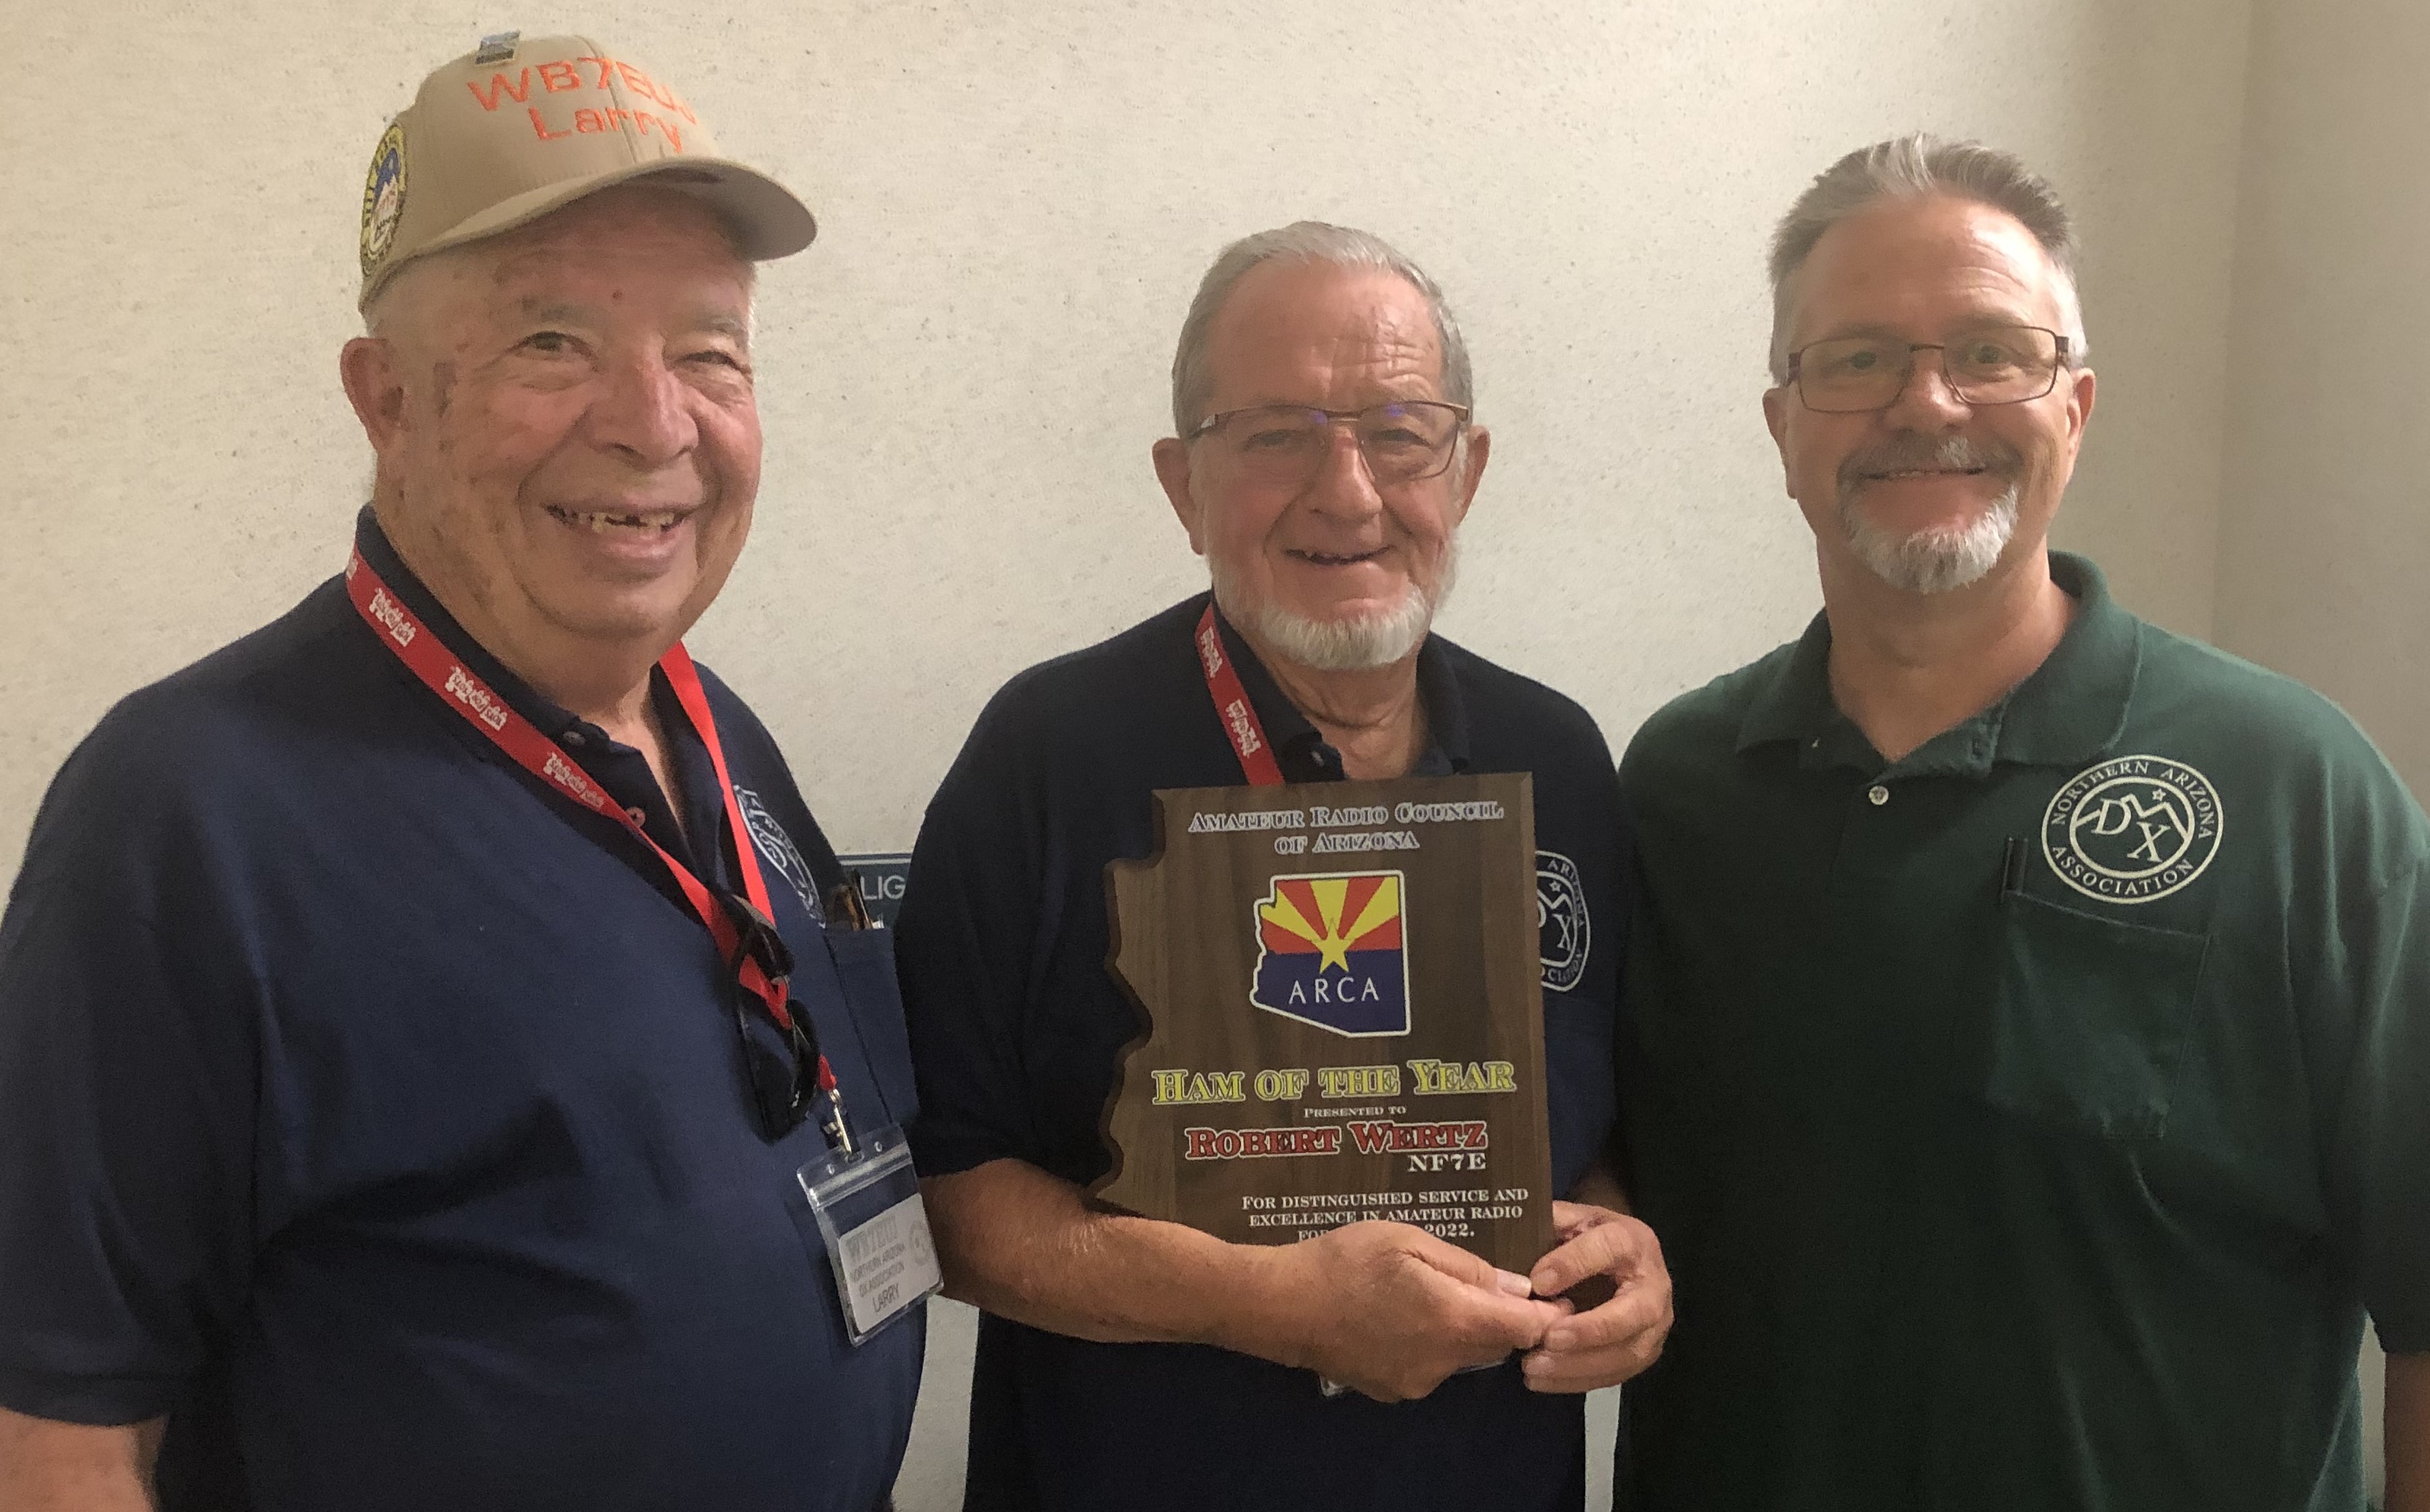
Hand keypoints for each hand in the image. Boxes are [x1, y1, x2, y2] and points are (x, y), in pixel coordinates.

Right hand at [1262, 1220, 1566, 1402]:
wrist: (1282, 1305)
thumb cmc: (1345, 1260)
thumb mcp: (1407, 1241)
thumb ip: (1467, 1267)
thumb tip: (1519, 1287)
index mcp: (1453, 1319)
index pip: (1525, 1328)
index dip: (1547, 1313)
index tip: (1557, 1296)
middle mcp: (1443, 1361)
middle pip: (1495, 1343)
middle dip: (1499, 1316)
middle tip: (1487, 1281)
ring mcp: (1417, 1382)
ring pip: (1461, 1354)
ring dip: (1460, 1329)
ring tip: (1429, 1292)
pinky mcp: (1393, 1391)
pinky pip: (1431, 1365)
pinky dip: (1429, 1343)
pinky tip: (1399, 1317)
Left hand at [1519, 1201, 1671, 1392]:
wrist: (1623, 1257)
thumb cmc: (1591, 1236)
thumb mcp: (1574, 1218)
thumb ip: (1551, 1221)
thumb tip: (1515, 1232)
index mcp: (1632, 1241)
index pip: (1609, 1249)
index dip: (1574, 1265)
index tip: (1538, 1283)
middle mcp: (1654, 1284)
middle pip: (1634, 1313)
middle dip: (1590, 1329)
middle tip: (1547, 1339)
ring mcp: (1655, 1323)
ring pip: (1628, 1351)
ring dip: (1580, 1365)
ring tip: (1534, 1367)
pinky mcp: (1645, 1351)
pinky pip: (1617, 1373)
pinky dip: (1579, 1380)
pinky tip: (1544, 1379)